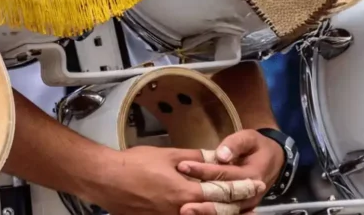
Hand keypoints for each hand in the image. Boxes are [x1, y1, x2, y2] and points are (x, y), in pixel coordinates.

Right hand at [83, 146, 264, 214]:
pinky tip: (206, 210)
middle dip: (239, 206)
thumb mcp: (167, 155)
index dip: (242, 188)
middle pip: (220, 213)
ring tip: (239, 208)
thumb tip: (216, 156)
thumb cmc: (135, 164)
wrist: (107, 180)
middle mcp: (182, 211)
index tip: (256, 184)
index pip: (223, 193)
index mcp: (186, 192)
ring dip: (223, 213)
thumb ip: (194, 158)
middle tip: (254, 198)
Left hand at [176, 131, 284, 214]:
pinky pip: (227, 214)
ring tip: (185, 211)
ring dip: (205, 212)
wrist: (272, 162)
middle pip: (224, 198)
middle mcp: (251, 194)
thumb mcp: (249, 138)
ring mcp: (247, 205)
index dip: (203, 170)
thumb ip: (235, 144)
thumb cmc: (256, 147)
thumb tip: (221, 155)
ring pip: (225, 211)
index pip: (224, 173)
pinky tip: (196, 214)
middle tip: (181, 200)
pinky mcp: (242, 210)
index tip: (182, 166)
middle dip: (201, 199)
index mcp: (252, 175)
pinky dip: (212, 214)